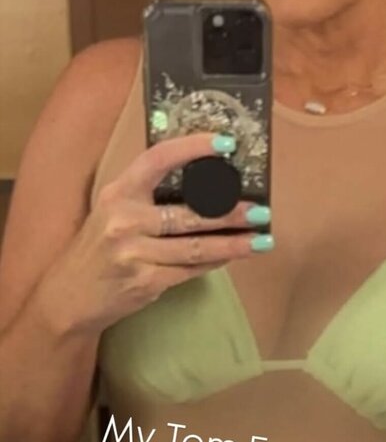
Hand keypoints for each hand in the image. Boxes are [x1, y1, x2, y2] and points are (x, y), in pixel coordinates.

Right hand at [37, 132, 265, 336]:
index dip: (194, 148)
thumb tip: (204, 187)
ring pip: (197, 246)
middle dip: (230, 212)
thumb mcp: (112, 212)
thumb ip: (147, 197)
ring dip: (234, 243)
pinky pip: (190, 270)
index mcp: (117, 193)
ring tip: (262, 238)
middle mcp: (124, 220)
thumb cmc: (98, 250)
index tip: (226, 143)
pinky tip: (233, 256)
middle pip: (189, 212)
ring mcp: (134, 253)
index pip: (159, 159)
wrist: (68, 298)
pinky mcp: (145, 282)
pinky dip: (215, 262)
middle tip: (261, 210)